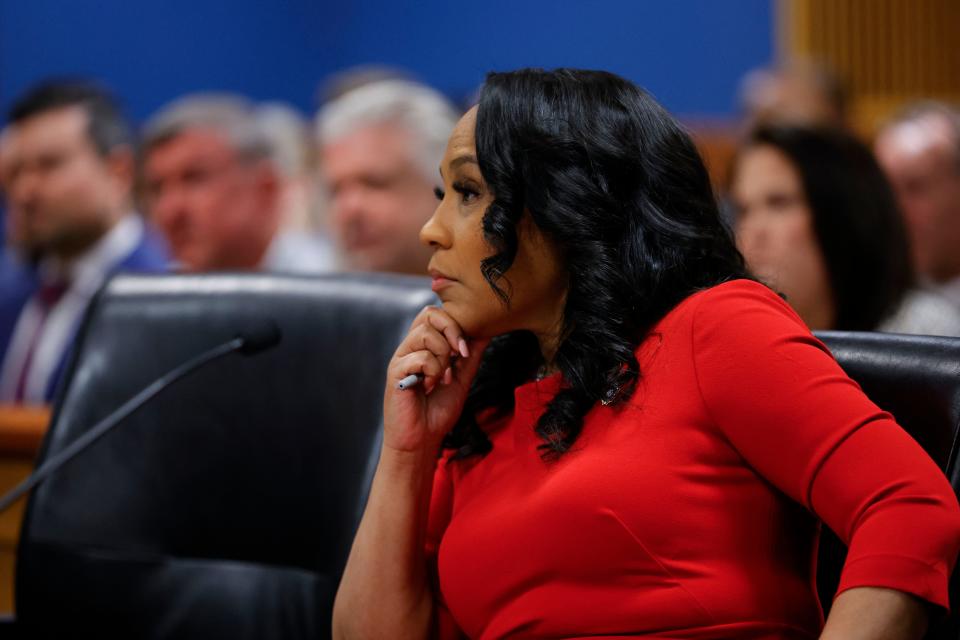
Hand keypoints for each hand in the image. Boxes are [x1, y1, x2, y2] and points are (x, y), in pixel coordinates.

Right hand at [383, 306, 489, 453]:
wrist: (423, 439)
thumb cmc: (438, 410)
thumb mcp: (463, 378)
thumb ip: (471, 355)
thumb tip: (486, 330)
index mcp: (424, 345)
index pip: (436, 314)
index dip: (456, 324)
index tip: (467, 349)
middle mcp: (411, 347)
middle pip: (428, 314)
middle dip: (452, 330)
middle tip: (460, 354)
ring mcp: (402, 357)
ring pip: (425, 334)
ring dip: (443, 357)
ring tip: (442, 378)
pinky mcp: (395, 372)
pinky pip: (420, 357)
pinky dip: (433, 372)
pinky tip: (429, 387)